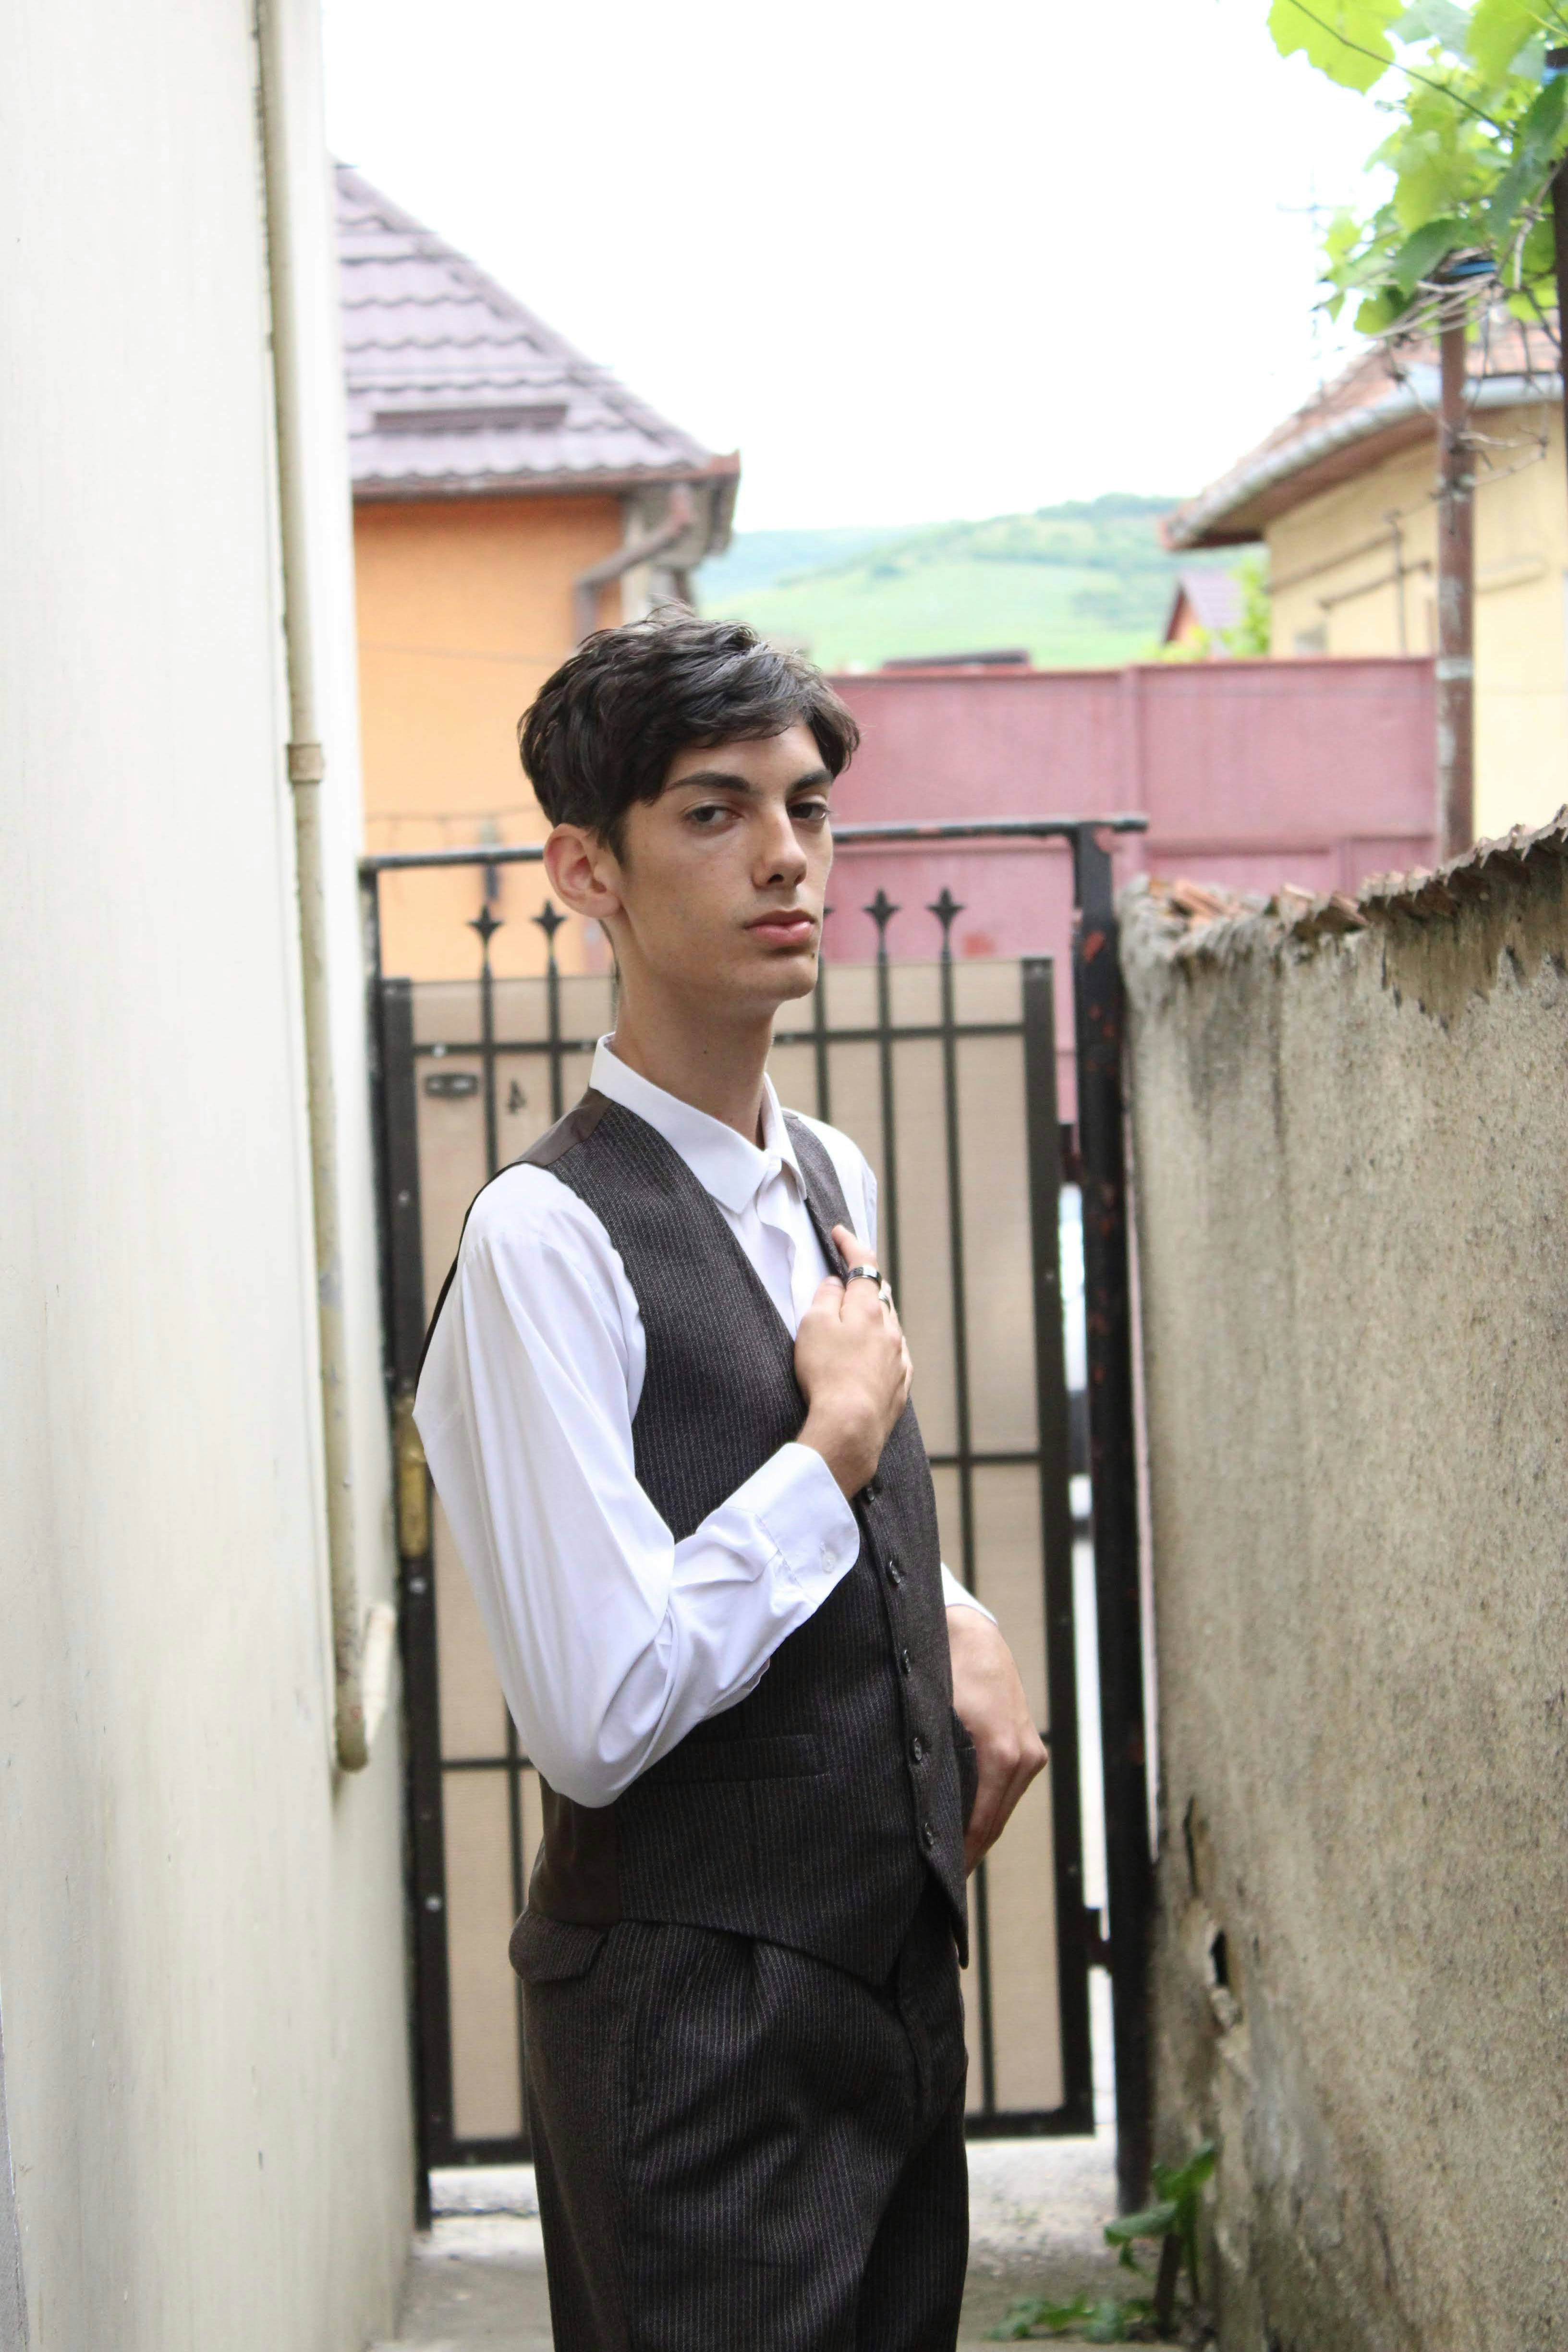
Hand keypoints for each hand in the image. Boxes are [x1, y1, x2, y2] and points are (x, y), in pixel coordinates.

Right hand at [795, 1225, 912, 1498]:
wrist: (850, 1426)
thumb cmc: (827, 1375)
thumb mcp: (813, 1327)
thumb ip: (824, 1299)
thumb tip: (834, 1284)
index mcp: (868, 1309)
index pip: (864, 1265)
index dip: (851, 1245)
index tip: (840, 1233)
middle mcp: (890, 1329)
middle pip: (880, 1294)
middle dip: (864, 1282)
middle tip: (846, 1278)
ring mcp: (899, 1358)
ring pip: (889, 1325)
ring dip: (874, 1316)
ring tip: (855, 1321)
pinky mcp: (900, 1384)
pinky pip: (895, 1355)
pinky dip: (882, 1347)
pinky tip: (872, 1356)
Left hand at [947, 1605, 1046, 1873]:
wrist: (970, 1632)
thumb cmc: (943, 1670)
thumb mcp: (931, 1718)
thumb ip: (932, 1766)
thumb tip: (918, 1816)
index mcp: (1001, 1753)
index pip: (981, 1824)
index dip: (960, 1855)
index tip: (938, 1878)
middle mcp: (1024, 1757)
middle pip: (994, 1822)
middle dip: (968, 1850)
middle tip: (938, 1877)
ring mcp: (1031, 1752)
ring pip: (1002, 1807)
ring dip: (979, 1831)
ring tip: (949, 1855)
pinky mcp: (1029, 1746)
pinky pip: (1008, 1789)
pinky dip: (989, 1807)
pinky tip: (966, 1823)